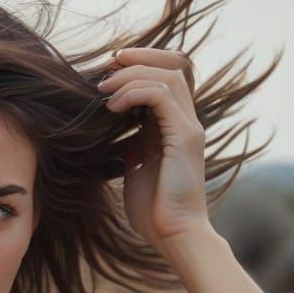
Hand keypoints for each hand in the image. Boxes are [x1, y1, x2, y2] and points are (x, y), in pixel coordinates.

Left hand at [97, 46, 210, 261]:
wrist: (173, 235)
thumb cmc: (154, 211)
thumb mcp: (137, 172)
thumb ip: (135, 149)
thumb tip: (122, 138)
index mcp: (176, 127)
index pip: (169, 76)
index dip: (143, 64)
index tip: (111, 68)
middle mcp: (188, 121)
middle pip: (174, 64)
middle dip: (138, 58)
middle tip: (107, 64)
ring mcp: (189, 127)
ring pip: (168, 76)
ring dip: (131, 75)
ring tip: (104, 89)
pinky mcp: (185, 137)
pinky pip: (161, 97)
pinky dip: (135, 93)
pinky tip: (114, 107)